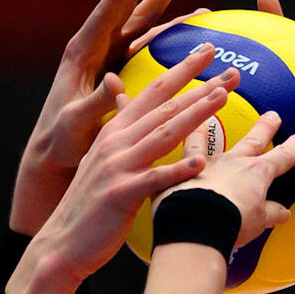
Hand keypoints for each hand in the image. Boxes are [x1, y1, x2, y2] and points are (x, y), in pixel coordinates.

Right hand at [5, 45, 239, 293]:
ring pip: (163, 134)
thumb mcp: (102, 157)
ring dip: (194, 115)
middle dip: (200, 86)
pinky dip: (176, 171)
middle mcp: (116, 142)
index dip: (181, 69)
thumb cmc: (91, 202)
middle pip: (165, 107)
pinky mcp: (120, 194)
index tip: (208, 49)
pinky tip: (200, 164)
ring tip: (222, 99)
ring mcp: (117, 166)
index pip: (154, 92)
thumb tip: (118, 85)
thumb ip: (119, 125)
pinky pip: (153, 179)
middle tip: (233, 71)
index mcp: (115, 131)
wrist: (61, 243)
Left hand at [12, 0, 194, 234]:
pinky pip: (154, 41)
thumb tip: (112, 80)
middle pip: (128, 4)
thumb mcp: (77, 123)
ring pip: (144, 17)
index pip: (105, 14)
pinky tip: (197, 19)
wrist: (59, 155)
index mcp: (83, 54)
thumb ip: (96, 101)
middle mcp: (99, 47)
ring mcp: (114, 55)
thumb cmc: (63, 142)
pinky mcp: (127, 68)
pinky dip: (175, 27)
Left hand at [154, 112, 294, 246]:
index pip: (283, 157)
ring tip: (212, 111)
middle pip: (254, 141)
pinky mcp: (182, 170)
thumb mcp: (259, 221)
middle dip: (266, 128)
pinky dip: (184, 139)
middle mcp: (235, 162)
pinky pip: (183, 150)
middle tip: (273, 115)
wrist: (196, 224)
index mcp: (258, 174)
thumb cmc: (232, 223)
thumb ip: (271, 214)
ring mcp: (208, 163)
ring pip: (214, 139)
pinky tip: (178, 129)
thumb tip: (283, 213)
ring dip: (214, 124)